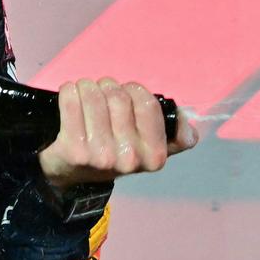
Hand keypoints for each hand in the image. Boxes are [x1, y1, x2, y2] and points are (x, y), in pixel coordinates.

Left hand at [39, 78, 198, 192]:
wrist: (76, 173)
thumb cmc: (116, 150)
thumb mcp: (150, 148)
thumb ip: (176, 136)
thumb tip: (189, 129)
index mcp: (154, 156)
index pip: (148, 103)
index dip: (135, 90)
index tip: (127, 93)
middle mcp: (130, 159)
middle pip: (118, 97)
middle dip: (109, 86)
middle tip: (102, 92)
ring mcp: (101, 156)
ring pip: (94, 95)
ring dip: (88, 86)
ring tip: (86, 91)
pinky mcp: (73, 150)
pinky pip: (71, 101)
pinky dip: (69, 91)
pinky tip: (71, 94)